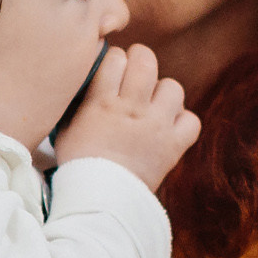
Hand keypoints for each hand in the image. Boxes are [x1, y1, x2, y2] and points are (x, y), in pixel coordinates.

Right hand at [51, 43, 199, 189]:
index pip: (115, 57)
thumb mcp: (66, 128)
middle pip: (146, 60)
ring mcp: (157, 127)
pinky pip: (191, 121)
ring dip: (163, 92)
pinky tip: (168, 127)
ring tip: (153, 105)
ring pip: (173, 87)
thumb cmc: (78, 164)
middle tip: (134, 74)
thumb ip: (76, 102)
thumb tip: (82, 80)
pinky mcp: (174, 146)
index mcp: (102, 102)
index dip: (114, 59)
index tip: (111, 71)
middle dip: (140, 60)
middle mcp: (132, 109)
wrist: (99, 200)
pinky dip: (183, 122)